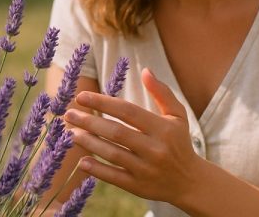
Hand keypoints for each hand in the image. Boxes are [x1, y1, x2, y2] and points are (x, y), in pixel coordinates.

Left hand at [64, 68, 201, 202]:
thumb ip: (162, 92)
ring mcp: (146, 169)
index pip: (128, 111)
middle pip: (116, 132)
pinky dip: (97, 169)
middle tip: (69, 114)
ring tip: (71, 133)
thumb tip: (145, 71)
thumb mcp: (177, 115)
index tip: (82, 96)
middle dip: (89, 121)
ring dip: (88, 142)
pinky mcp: (138, 187)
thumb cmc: (179, 142)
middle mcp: (154, 149)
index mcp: (162, 128)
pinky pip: (114, 177)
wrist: (190, 181)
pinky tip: (82, 161)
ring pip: (112, 154)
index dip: (103, 102)